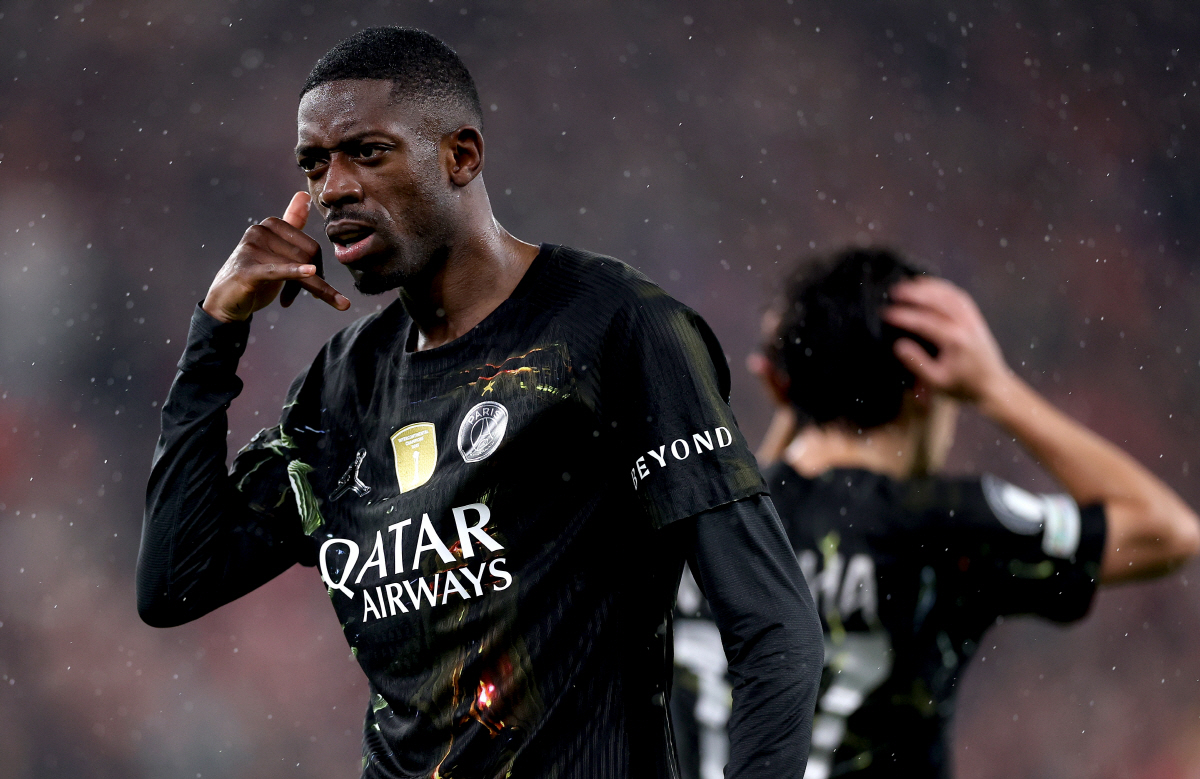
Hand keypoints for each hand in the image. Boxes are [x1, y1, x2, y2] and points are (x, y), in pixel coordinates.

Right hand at [202, 192, 350, 322]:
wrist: (226, 301)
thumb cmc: (256, 275)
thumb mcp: (276, 249)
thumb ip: (292, 223)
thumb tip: (304, 194)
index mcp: (271, 225)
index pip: (312, 247)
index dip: (318, 269)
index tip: (314, 283)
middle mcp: (260, 231)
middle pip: (306, 257)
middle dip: (314, 281)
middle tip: (310, 297)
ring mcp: (251, 248)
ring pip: (297, 268)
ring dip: (302, 290)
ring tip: (290, 301)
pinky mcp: (246, 269)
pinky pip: (277, 270)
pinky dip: (295, 272)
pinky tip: (310, 272)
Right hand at [882, 276, 1010, 403]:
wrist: (992, 385)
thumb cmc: (963, 385)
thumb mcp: (936, 381)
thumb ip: (917, 363)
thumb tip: (899, 345)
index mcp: (955, 341)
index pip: (925, 322)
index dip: (904, 316)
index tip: (886, 313)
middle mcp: (965, 325)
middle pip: (938, 300)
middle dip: (915, 293)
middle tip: (894, 291)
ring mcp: (972, 318)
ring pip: (949, 294)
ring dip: (928, 286)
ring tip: (908, 284)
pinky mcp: (974, 317)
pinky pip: (958, 295)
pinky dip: (942, 287)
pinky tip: (929, 286)